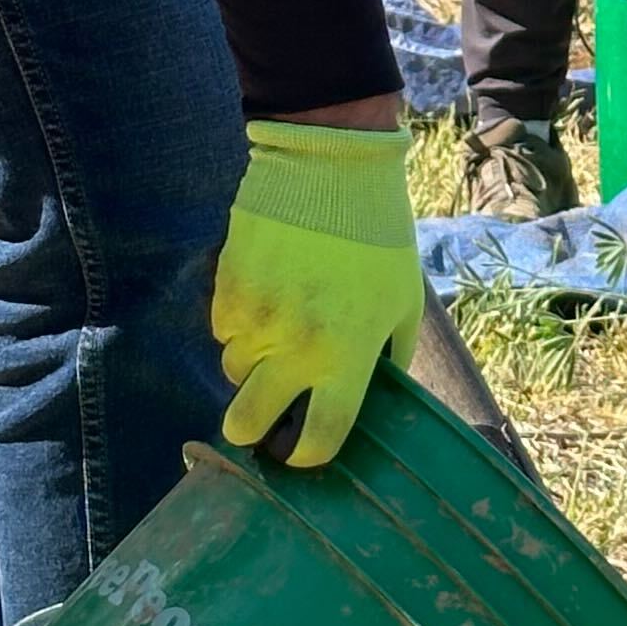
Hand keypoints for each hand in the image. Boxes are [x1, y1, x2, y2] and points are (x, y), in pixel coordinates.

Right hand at [213, 120, 422, 465]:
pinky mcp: (227, 288)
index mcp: (346, 357)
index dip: (308, 457)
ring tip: (275, 336)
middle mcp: (294, 349)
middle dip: (249, 432)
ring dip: (251, 366)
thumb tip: (377, 391)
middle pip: (247, 424)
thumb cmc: (380, 237)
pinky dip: (238, 324)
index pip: (320, 438)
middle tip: (259, 423)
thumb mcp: (404, 302)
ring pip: (232, 371)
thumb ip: (391, 355)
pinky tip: (264, 297)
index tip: (303, 451)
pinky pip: (221, 328)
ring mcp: (255, 319)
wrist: (330, 168)